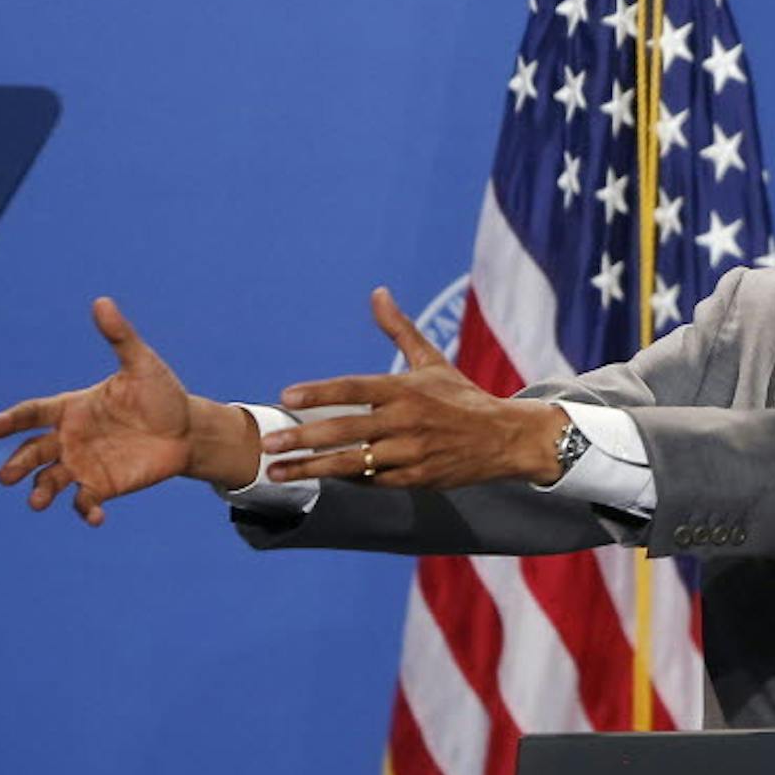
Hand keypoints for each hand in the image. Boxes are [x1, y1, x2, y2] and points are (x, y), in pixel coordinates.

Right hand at [0, 297, 258, 525]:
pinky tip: (94, 517)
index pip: (33, 413)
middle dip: (17, 464)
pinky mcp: (103, 485)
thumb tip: (102, 302)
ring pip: (51, 479)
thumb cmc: (160, 394)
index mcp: (72, 407)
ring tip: (36, 501)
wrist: (187, 430)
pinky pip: (85, 501)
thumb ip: (119, 338)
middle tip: (4, 477)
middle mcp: (71, 437)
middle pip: (33, 451)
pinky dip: (85, 510)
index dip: (11, 420)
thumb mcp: (142, 364)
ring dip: (41, 491)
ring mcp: (84, 463)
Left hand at [261, 287, 562, 488]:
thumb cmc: (462, 397)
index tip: (287, 396)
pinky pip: (374, 481)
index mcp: (406, 389)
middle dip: (303, 438)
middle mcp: (406, 421)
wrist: (506, 438)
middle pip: (345, 430)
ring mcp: (411, 453)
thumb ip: (399, 329)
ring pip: (353, 462)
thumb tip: (378, 293)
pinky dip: (349, 479)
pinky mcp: (417, 478)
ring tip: (278, 471)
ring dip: (312, 468)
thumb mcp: (432, 361)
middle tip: (268, 443)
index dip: (320, 392)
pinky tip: (321, 478)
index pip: (355, 389)